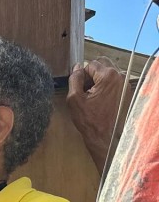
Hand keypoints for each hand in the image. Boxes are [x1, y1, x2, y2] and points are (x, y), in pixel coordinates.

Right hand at [67, 58, 125, 172]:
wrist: (105, 137)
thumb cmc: (89, 120)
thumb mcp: (74, 99)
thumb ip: (74, 79)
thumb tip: (77, 67)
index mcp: (108, 76)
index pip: (91, 64)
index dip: (81, 74)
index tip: (79, 88)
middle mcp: (121, 77)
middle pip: (102, 64)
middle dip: (91, 73)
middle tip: (85, 90)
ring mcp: (126, 84)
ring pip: (108, 72)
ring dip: (98, 79)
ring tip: (92, 96)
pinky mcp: (127, 92)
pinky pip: (114, 81)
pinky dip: (105, 85)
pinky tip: (99, 99)